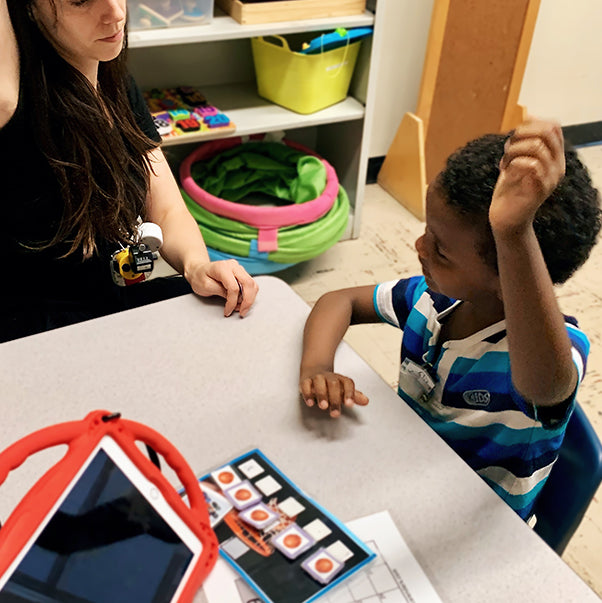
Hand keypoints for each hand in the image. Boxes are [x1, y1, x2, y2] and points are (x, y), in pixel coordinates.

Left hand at [185, 259, 257, 316]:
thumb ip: (221, 292)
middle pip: (248, 284)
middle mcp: (233, 265)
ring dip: (250, 298)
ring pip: (252, 284)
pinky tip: (242, 302)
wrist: (198, 271)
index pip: (234, 287)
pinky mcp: (242, 273)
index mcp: (222, 267)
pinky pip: (251, 284)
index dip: (232, 302)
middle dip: (247, 301)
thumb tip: (236, 299)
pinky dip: (249, 294)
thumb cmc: (199, 278)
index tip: (227, 311)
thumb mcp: (205, 286)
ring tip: (241, 308)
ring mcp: (239, 268)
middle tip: (242, 312)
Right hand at [299, 369, 368, 417]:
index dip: (349, 393)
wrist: (314, 371)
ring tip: (323, 406)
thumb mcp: (343, 389)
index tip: (350, 404)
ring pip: (319, 382)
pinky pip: (306, 385)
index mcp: (340, 379)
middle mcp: (329, 377)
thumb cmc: (330, 384)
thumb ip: (353, 396)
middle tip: (335, 412)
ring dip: (322, 394)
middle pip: (333, 384)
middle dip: (334, 398)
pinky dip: (307, 394)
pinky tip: (310, 402)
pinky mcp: (306, 381)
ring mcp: (317, 378)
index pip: (347, 383)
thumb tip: (366, 401)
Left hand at [490, 119, 564, 234]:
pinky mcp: (541, 189)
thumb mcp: (516, 161)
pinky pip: (531, 165)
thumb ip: (523, 142)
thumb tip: (528, 116)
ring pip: (537, 147)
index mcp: (554, 157)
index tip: (514, 134)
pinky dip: (513, 163)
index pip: (554, 127)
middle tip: (507, 147)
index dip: (532, 123)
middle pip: (547, 132)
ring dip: (514, 150)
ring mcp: (551, 178)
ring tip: (504, 161)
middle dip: (522, 134)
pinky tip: (505, 171)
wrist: (506, 218)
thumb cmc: (510, 190)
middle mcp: (558, 166)